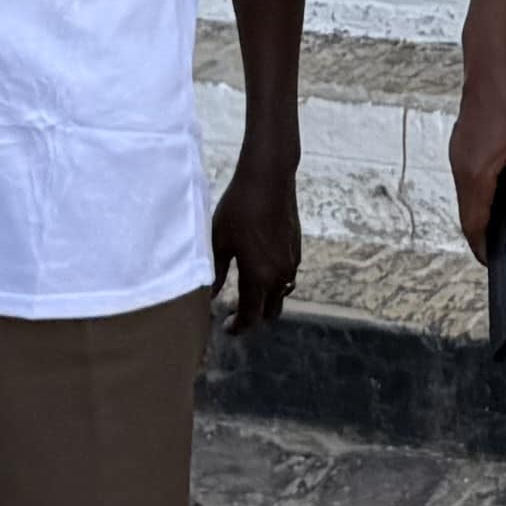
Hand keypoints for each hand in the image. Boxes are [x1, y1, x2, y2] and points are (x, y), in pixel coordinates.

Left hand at [211, 140, 303, 334]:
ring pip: (281, 294)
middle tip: (234, 310)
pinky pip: (288, 276)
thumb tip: (208, 298)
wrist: (268, 179)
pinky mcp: (297, 248)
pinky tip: (259, 267)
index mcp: (259, 277)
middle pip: (270, 312)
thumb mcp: (218, 242)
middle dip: (253, 316)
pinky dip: (275, 281)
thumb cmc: (238, 209)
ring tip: (246, 290)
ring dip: (266, 299)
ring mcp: (292, 262)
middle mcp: (280, 275)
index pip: (251, 316)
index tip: (226, 327)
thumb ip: (215, 274)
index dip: (238, 326)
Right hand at [448, 30, 505, 232]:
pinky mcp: (463, 144)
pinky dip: (483, 191)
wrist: (489, 64)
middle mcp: (461, 168)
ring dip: (485, 210)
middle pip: (468, 212)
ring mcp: (458, 155)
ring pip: (469, 195)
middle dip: (485, 232)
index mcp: (476, 174)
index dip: (482, 247)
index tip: (493, 263)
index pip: (473, 223)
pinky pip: (470, 177)